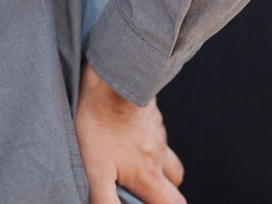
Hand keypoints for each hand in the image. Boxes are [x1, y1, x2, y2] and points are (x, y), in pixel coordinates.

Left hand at [75, 62, 185, 203]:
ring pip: (167, 155)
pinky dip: (148, 139)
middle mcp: (159, 156)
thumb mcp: (95, 167)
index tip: (151, 203)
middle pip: (175, 182)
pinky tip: (128, 133)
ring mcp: (157, 133)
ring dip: (159, 164)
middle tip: (143, 190)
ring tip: (135, 164)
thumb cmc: (101, 123)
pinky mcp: (150, 115)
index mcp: (149, 174)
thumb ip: (103, 197)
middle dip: (164, 191)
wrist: (111, 80)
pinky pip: (156, 132)